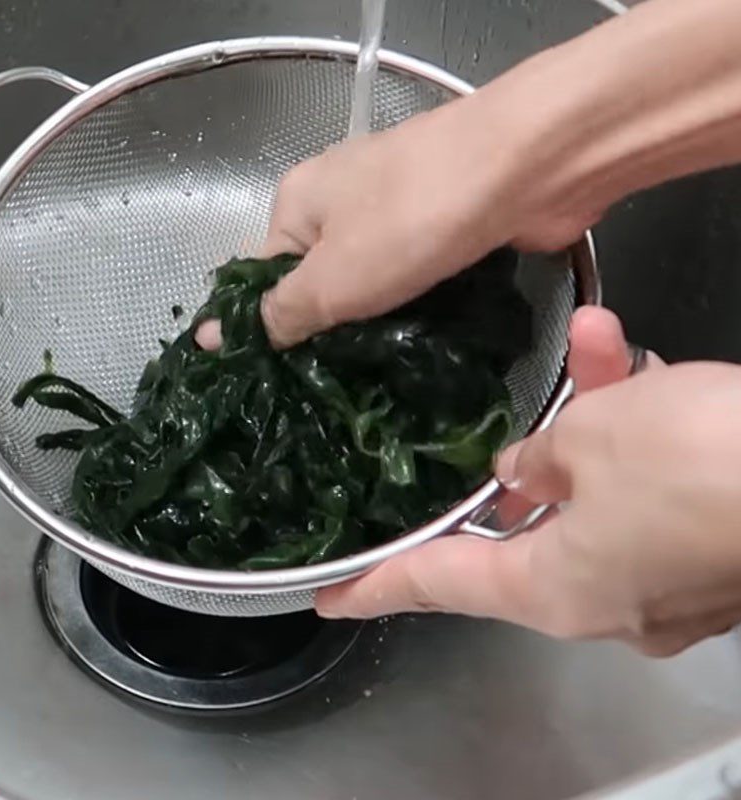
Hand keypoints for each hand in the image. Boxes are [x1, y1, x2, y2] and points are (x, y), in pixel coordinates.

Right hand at [196, 0, 740, 352]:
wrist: (525, 167)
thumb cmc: (411, 220)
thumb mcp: (330, 278)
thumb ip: (279, 312)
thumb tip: (217, 335)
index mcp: (298, 202)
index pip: (261, 276)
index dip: (264, 328)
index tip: (274, 381)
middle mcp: (342, 203)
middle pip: (317, 283)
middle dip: (323, 335)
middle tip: (324, 393)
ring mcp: (397, 215)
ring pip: (368, 287)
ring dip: (369, 329)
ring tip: (365, 386)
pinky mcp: (443, 232)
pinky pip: (411, 284)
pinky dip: (409, 315)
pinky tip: (409, 355)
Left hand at [316, 307, 740, 656]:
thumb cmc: (698, 463)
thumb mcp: (594, 441)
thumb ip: (540, 459)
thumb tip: (523, 473)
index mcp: (556, 590)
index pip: (436, 586)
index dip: (377, 588)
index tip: (329, 597)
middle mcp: (606, 600)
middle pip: (525, 529)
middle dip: (520, 461)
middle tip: (498, 429)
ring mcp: (662, 581)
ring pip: (596, 493)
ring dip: (596, 419)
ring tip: (604, 345)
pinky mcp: (709, 550)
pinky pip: (650, 491)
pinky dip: (641, 433)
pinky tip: (641, 365)